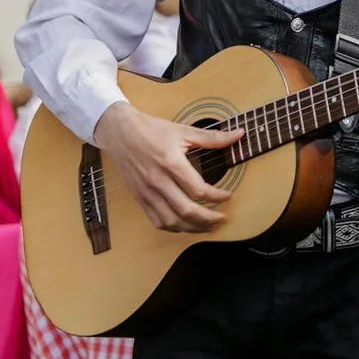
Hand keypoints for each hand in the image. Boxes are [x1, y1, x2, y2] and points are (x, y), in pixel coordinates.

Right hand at [93, 102, 243, 233]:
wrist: (120, 132)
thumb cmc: (152, 130)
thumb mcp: (183, 130)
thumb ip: (212, 137)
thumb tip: (238, 135)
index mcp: (171, 162)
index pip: (198, 189)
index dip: (217, 197)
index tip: (228, 196)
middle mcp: (158, 180)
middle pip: (186, 210)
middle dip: (208, 219)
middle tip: (222, 218)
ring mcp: (147, 192)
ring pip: (171, 220)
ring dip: (192, 227)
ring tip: (208, 226)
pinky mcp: (139, 197)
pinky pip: (156, 220)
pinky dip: (173, 227)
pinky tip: (185, 225)